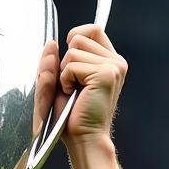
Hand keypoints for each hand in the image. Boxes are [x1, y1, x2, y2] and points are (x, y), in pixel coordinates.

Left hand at [56, 25, 126, 145]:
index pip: (93, 29)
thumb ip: (58, 60)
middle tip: (73, 86)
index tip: (70, 63)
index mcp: (110, 60)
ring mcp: (113, 66)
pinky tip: (74, 96)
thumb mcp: (63, 81)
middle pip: (79, 37)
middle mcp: (116, 61)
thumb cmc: (72, 115)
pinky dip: (65, 81)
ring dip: (65, 73)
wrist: (82, 138)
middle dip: (66, 62)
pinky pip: (71, 65)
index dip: (76, 38)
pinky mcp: (105, 74)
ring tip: (74, 92)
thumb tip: (52, 42)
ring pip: (73, 50)